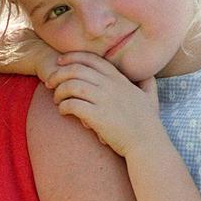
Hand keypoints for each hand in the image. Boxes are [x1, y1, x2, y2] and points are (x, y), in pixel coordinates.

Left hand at [45, 52, 163, 157]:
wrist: (147, 143)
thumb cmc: (148, 123)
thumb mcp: (151, 98)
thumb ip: (148, 83)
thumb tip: (148, 75)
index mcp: (119, 79)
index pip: (91, 59)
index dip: (72, 57)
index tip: (59, 62)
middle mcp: (110, 86)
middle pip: (76, 70)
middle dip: (58, 74)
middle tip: (49, 83)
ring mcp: (104, 100)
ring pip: (72, 86)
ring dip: (59, 91)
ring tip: (57, 100)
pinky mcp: (98, 116)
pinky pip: (72, 105)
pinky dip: (63, 106)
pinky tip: (63, 112)